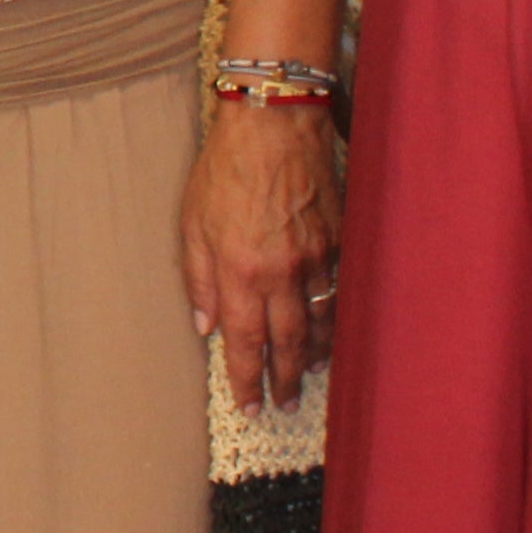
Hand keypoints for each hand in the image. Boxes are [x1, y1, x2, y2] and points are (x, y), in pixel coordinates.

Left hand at [183, 96, 337, 409]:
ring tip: (305, 375)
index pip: (245, 342)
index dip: (248, 380)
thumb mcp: (192, 222)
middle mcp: (282, 272)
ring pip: (318, 324)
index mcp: (240, 270)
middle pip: (287, 343)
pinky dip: (333, 320)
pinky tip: (328, 332)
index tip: (250, 406)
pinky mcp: (339, 242)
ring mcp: (316, 259)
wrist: (275, 125)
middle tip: (284, 405)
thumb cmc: (225, 168)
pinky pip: (339, 294)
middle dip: (284, 380)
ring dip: (312, 356)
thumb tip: (205, 326)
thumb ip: (198, 278)